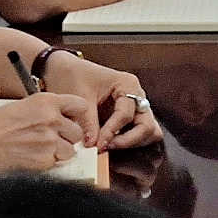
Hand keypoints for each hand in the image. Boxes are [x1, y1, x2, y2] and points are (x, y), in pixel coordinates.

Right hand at [0, 92, 93, 176]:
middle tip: (50, 141)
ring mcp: (50, 140)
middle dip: (67, 138)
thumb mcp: (20, 107)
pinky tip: (32, 159)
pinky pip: (58, 164)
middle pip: (77, 131)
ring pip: (71, 150)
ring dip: (59, 153)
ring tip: (38, 151)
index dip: (77, 116)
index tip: (74, 122)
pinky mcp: (46, 159)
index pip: (80, 105)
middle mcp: (52, 118)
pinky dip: (49, 164)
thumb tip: (62, 119)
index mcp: (45, 101)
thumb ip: (44, 111)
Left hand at [43, 50, 159, 148]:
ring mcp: (136, 107)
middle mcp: (137, 96)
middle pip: (147, 125)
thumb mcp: (80, 97)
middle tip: (106, 146)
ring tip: (108, 145)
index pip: (126, 114)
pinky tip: (110, 142)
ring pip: (149, 132)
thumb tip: (93, 144)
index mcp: (127, 84)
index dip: (112, 131)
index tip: (97, 144)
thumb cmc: (76, 76)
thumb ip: (88, 122)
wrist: (68, 71)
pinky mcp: (130, 117)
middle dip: (129, 140)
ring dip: (131, 142)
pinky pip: (140, 133)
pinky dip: (129, 141)